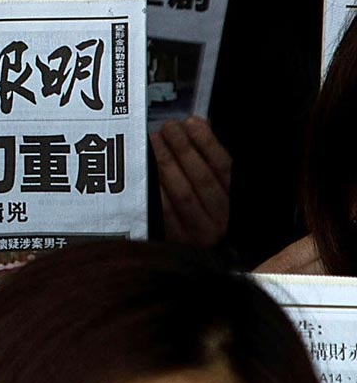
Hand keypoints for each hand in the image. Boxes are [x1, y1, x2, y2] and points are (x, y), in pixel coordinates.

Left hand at [150, 116, 231, 248]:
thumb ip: (208, 159)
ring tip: (155, 139)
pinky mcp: (179, 242)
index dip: (208, 143)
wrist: (194, 261)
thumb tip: (197, 124)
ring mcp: (201, 233)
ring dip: (167, 163)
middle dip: (184, 149)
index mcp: (236, 201)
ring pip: (184, 193)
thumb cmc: (203, 210)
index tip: (192, 121)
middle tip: (168, 127)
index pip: (225, 168)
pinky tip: (146, 169)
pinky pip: (166, 211)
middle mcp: (223, 219)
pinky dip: (156, 188)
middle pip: (203, 179)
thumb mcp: (214, 187)